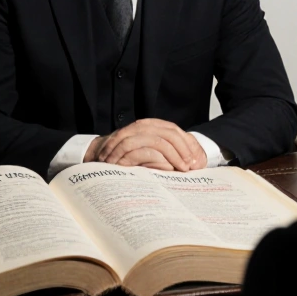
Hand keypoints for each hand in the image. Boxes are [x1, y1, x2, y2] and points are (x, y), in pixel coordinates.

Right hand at [86, 119, 207, 170]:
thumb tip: (195, 161)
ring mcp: (132, 135)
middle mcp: (141, 127)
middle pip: (170, 133)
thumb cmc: (127, 158)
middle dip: (184, 149)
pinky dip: (159, 160)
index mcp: (149, 126)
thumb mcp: (151, 154)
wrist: (97, 157)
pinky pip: (146, 151)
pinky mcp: (123, 149)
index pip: (174, 131)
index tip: (198, 160)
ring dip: (175, 155)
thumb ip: (170, 153)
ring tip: (183, 169)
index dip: (188, 144)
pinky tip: (168, 169)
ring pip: (160, 140)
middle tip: (193, 166)